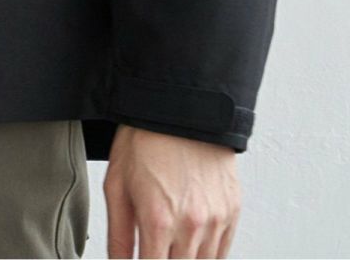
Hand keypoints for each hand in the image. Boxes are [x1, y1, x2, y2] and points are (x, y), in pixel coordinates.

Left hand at [103, 124, 240, 257]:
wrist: (180, 106)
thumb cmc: (144, 140)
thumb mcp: (116, 185)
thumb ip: (118, 235)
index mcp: (158, 220)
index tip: (143, 258)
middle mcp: (191, 225)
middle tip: (156, 246)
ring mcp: (216, 219)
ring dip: (187, 258)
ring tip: (172, 243)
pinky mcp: (232, 209)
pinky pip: (223, 250)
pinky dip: (208, 253)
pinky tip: (193, 241)